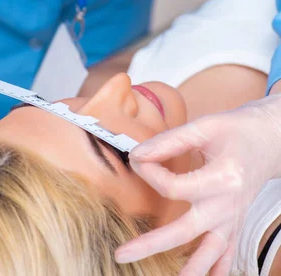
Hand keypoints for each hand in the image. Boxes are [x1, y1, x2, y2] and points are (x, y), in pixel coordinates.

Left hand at [115, 95, 280, 274]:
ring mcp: (233, 218)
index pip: (174, 188)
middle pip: (184, 231)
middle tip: (122, 253)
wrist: (267, 139)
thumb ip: (169, 141)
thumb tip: (139, 154)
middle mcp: (228, 204)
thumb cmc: (236, 130)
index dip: (149, 173)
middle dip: (151, 244)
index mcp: (222, 178)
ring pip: (209, 253)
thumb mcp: (203, 127)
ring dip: (189, 270)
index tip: (138, 158)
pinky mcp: (235, 224)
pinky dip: (216, 269)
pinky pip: (227, 255)